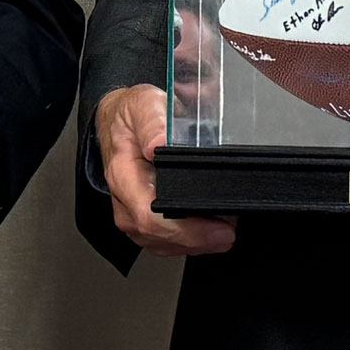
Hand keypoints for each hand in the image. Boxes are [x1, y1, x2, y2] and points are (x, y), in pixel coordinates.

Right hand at [97, 84, 233, 257]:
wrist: (119, 122)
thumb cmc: (132, 115)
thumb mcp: (144, 104)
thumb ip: (153, 122)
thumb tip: (159, 143)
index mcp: (123, 174)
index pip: (149, 216)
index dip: (186, 230)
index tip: (219, 228)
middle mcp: (124, 200)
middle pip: (159, 237)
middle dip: (199, 240)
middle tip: (230, 229)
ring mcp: (130, 214)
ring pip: (162, 245)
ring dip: (195, 242)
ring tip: (223, 226)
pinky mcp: (140, 221)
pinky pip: (163, 243)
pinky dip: (188, 241)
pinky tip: (206, 230)